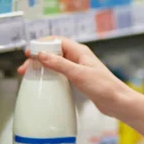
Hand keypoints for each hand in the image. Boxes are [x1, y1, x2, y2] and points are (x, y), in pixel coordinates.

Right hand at [18, 37, 132, 116]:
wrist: (117, 102)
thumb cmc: (103, 86)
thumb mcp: (78, 74)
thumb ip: (59, 64)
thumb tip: (41, 54)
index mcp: (80, 51)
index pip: (56, 41)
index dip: (41, 45)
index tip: (28, 53)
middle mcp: (78, 57)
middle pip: (54, 52)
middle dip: (38, 57)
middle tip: (25, 69)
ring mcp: (78, 68)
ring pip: (56, 63)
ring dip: (43, 67)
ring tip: (30, 75)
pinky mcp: (79, 79)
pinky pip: (60, 73)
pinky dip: (50, 75)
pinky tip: (44, 82)